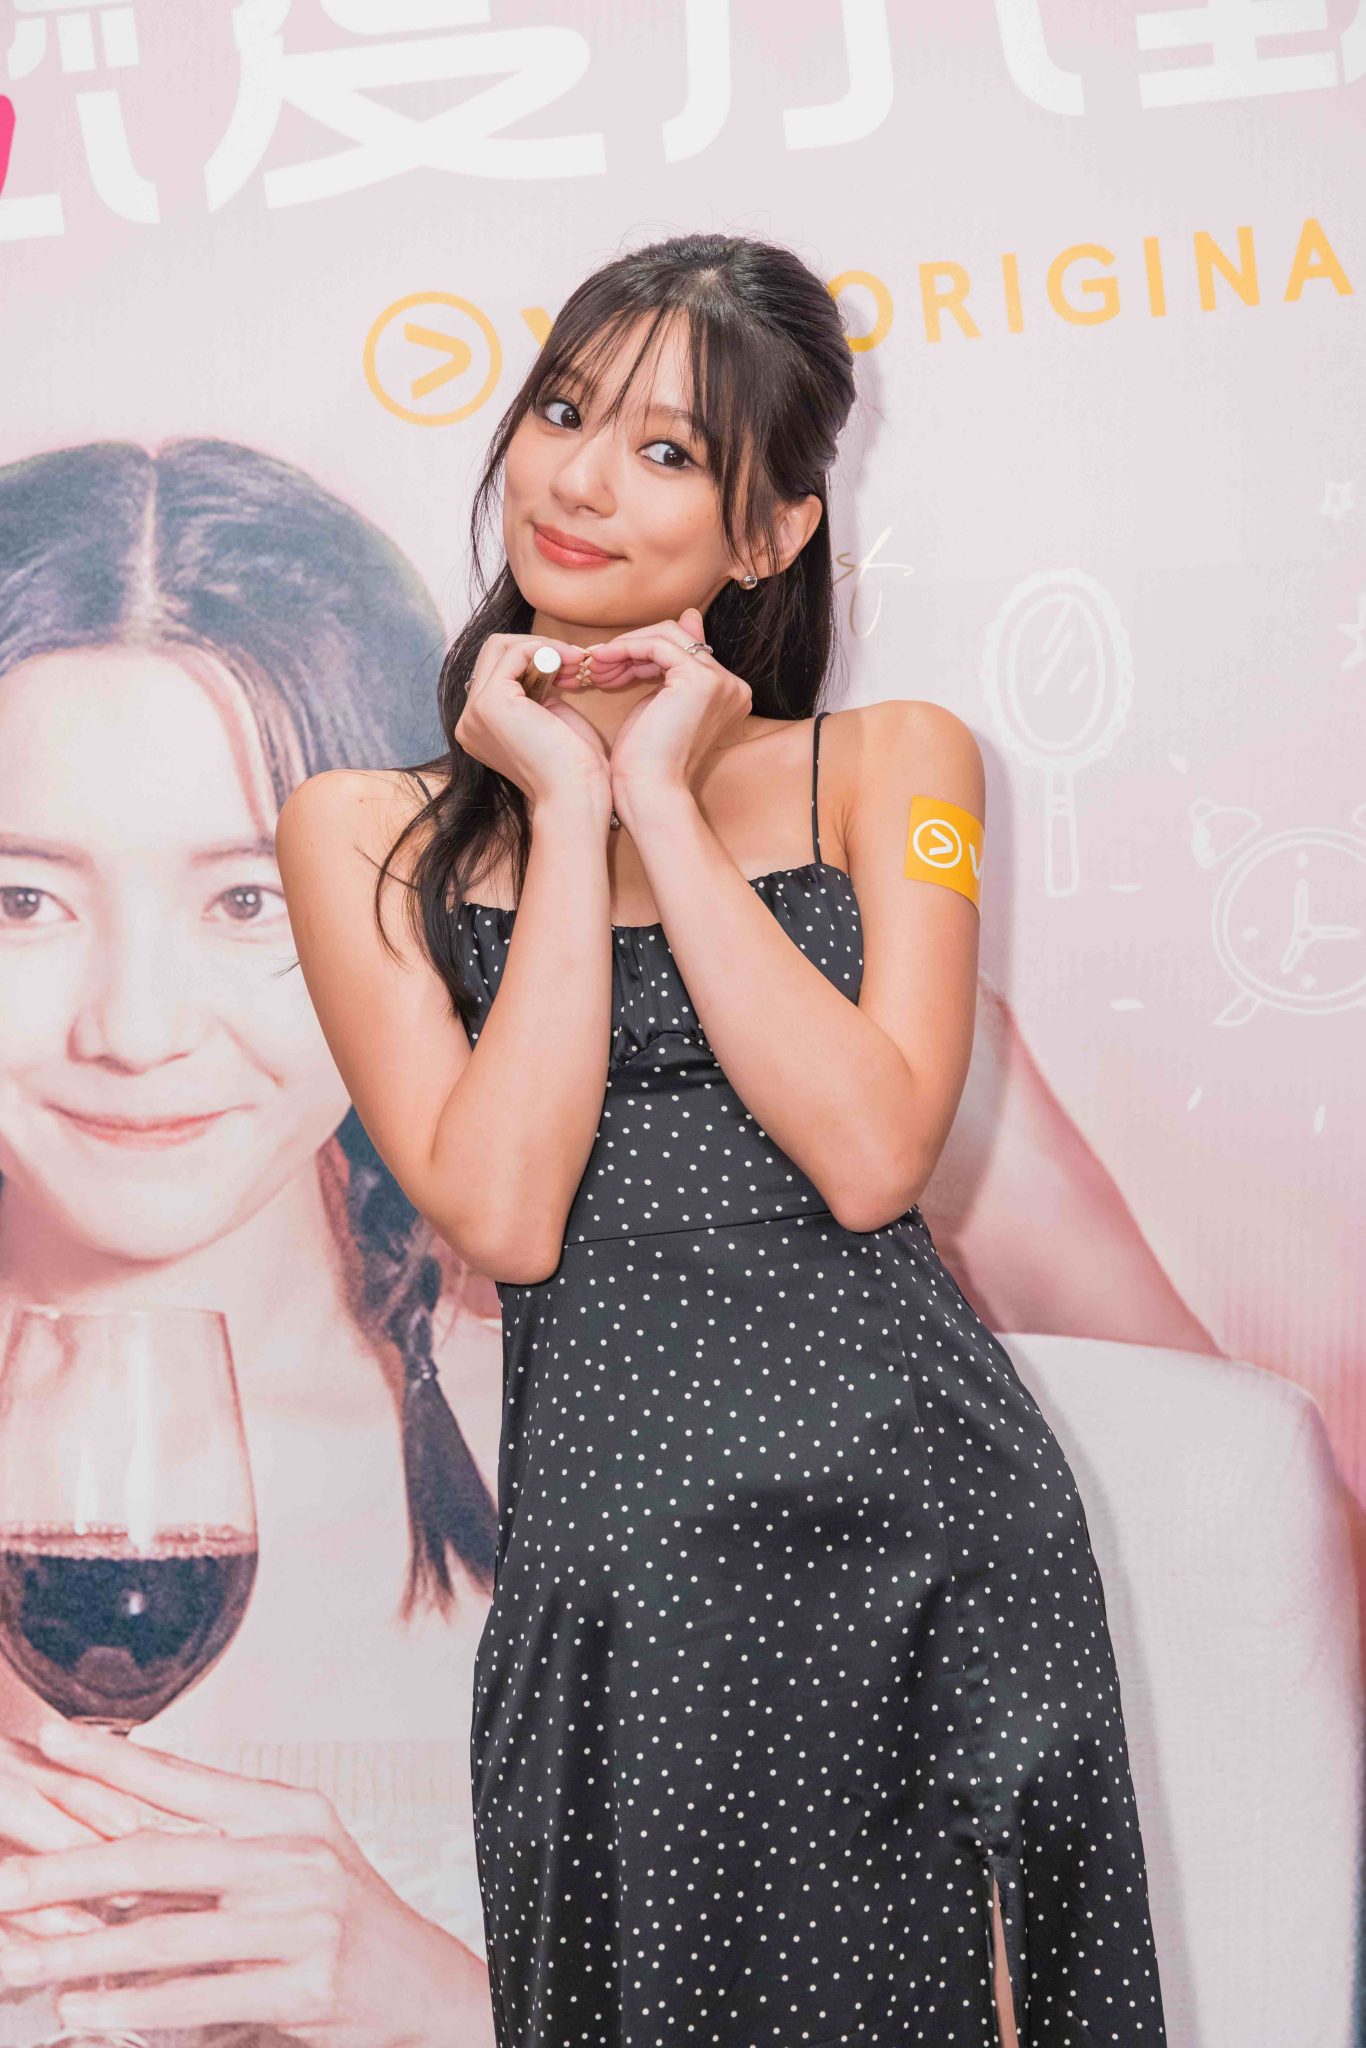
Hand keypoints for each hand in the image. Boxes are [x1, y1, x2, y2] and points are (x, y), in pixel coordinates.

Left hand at [0, 1721, 480, 2044]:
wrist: (424, 1982)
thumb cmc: (343, 1917)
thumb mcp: (296, 1858)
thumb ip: (222, 1843)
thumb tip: (123, 1830)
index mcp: (289, 1810)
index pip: (184, 1779)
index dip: (112, 1760)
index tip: (48, 1743)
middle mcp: (295, 1855)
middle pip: (157, 1857)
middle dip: (66, 1873)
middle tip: (3, 1885)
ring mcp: (302, 1921)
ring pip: (165, 1936)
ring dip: (80, 1953)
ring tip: (19, 1961)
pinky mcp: (306, 1986)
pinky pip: (198, 1997)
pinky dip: (131, 2008)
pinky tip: (82, 2010)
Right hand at [454, 630, 613, 814]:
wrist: (575, 794)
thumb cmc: (573, 767)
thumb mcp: (548, 720)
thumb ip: (535, 693)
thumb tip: (542, 662)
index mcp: (480, 728)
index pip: (496, 672)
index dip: (535, 662)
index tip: (572, 669)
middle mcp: (468, 721)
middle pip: (492, 654)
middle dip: (536, 648)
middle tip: (575, 660)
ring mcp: (474, 712)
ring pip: (499, 647)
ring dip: (542, 647)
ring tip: (576, 661)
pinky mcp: (489, 703)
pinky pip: (513, 654)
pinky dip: (544, 650)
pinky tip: (569, 662)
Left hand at [579, 607, 751, 828]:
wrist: (651, 792)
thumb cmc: (647, 762)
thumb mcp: (658, 703)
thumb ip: (670, 666)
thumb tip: (688, 616)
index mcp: (727, 693)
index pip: (684, 651)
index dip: (643, 654)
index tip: (610, 666)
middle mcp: (732, 685)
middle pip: (678, 638)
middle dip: (633, 647)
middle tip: (599, 663)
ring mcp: (721, 682)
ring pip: (669, 636)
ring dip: (627, 646)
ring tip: (597, 664)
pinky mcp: (701, 680)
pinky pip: (658, 645)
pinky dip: (627, 649)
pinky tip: (603, 661)